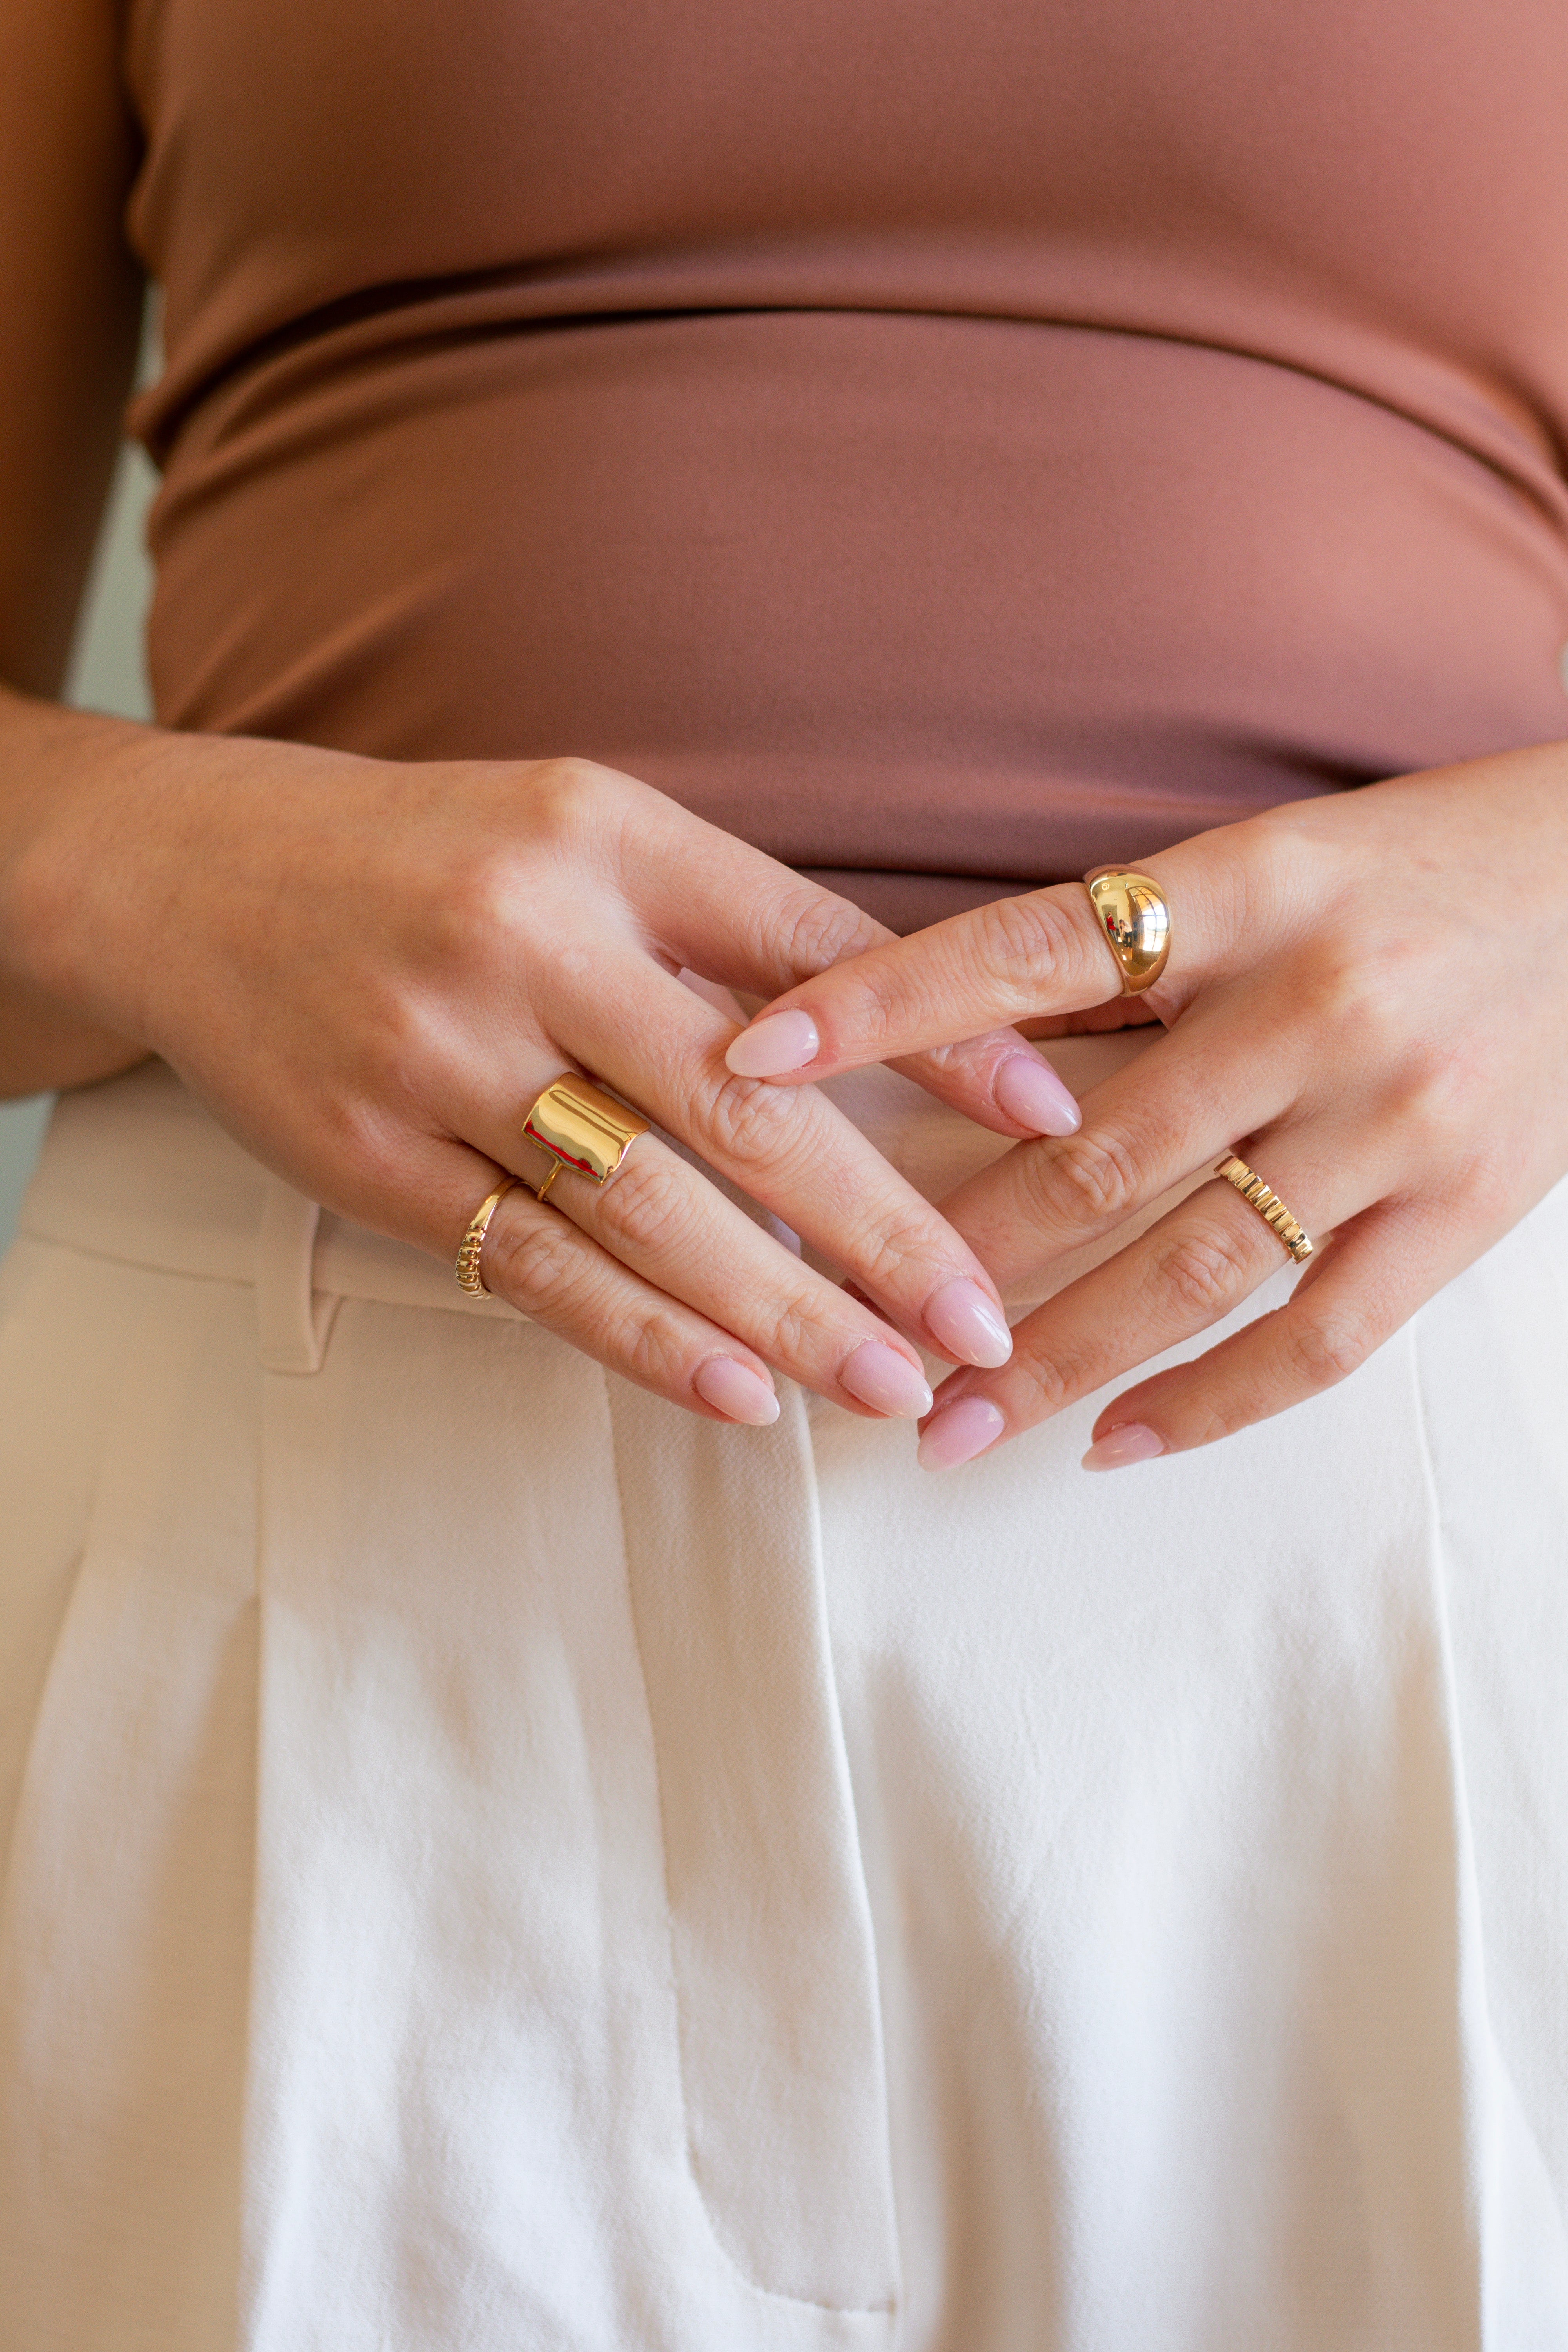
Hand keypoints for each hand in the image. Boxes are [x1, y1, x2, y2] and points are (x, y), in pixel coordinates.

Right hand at [6, 728, 1079, 1422]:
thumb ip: (739, 929)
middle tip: (982, 1322)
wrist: (199, 876)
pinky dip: (643, 1339)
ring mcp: (439, 1057)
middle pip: (741, 1111)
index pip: (811, 953)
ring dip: (784, 1314)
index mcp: (605, 842)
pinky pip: (531, 1269)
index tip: (1056, 1129)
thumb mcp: (591, 837)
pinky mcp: (373, 1158)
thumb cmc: (437, 859)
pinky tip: (738, 1395)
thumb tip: (915, 1041)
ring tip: (889, 1386)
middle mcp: (526, 943)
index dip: (942, 1047)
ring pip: (644, 1212)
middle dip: (882, 1231)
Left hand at [723, 744, 1567, 1464]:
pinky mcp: (1469, 1210)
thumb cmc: (1419, 870)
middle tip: (835, 1325)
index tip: (752, 1064)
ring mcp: (1402, 1119)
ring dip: (1053, 1359)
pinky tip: (1112, 1442)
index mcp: (1255, 888)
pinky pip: (1321, 1336)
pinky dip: (1209, 1401)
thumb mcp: (1272, 868)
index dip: (884, 1006)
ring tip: (944, 1426)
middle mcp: (1322, 1003)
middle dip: (954, 1254)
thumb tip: (962, 1061)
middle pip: (1098, 1155)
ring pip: (1192, 1267)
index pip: (1032, 949)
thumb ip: (1133, 961)